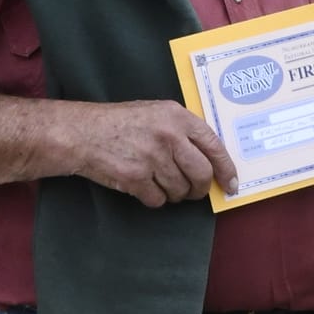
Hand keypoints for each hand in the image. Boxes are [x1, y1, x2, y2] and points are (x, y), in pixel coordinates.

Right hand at [63, 100, 237, 205]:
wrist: (82, 132)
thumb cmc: (119, 123)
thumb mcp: (156, 113)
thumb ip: (183, 130)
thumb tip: (210, 159)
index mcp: (177, 116)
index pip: (214, 146)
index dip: (226, 168)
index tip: (232, 183)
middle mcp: (168, 136)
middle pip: (201, 174)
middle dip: (200, 188)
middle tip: (194, 191)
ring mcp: (152, 158)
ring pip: (180, 190)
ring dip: (174, 193)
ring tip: (160, 182)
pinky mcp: (136, 178)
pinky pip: (158, 199)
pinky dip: (154, 198)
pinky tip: (143, 186)